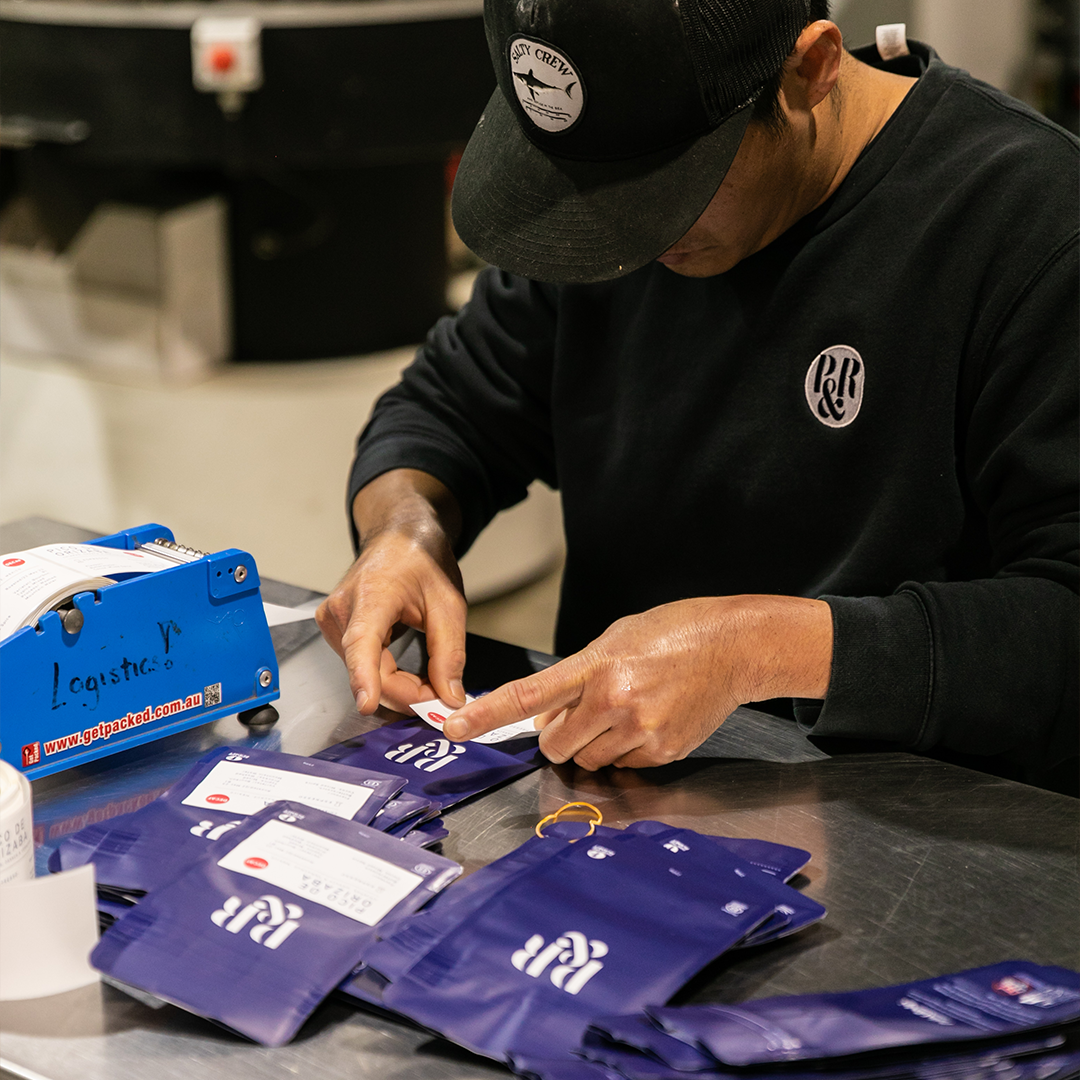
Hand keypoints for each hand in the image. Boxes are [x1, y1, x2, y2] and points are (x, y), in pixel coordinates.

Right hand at [316, 470, 467, 714]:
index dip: (364, 676)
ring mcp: (333, 620)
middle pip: (368, 669)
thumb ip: (449, 654)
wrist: (400, 537)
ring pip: (365, 673)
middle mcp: (342, 609)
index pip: (362, 643)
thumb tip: (448, 697)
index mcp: (372, 595)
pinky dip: (386, 677)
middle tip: (441, 698)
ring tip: (429, 679)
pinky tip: (407, 673)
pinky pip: (361, 666)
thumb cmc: (422, 561)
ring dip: (398, 687)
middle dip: (406, 692)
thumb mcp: (449, 605)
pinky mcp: (334, 629)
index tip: (367, 703)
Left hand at [443, 596, 831, 769]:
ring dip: (593, 743)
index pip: (529, 695)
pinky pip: (622, 765)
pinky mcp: (664, 752)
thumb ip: (575, 677)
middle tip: (583, 711)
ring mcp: (642, 731)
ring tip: (624, 709)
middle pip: (556, 745)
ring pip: (588, 759)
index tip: (455, 729)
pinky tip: (648, 720)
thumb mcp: (613, 638)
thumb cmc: (670, 633)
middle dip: (559, 734)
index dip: (488, 715)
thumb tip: (546, 717)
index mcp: (597, 666)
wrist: (733, 647)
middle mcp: (615, 702)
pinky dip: (624, 750)